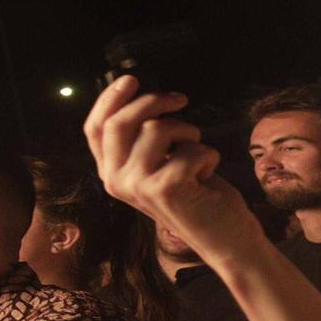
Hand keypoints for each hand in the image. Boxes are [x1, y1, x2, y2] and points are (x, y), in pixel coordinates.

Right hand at [83, 78, 269, 263]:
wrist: (225, 240)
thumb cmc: (197, 197)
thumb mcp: (160, 166)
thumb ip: (142, 141)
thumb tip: (141, 98)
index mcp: (111, 173)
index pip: (95, 128)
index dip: (109, 99)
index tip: (131, 80)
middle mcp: (115, 181)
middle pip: (120, 122)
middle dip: (152, 101)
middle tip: (180, 99)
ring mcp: (137, 186)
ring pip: (157, 128)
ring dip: (189, 133)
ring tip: (198, 154)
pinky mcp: (164, 188)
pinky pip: (190, 148)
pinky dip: (209, 155)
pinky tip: (207, 176)